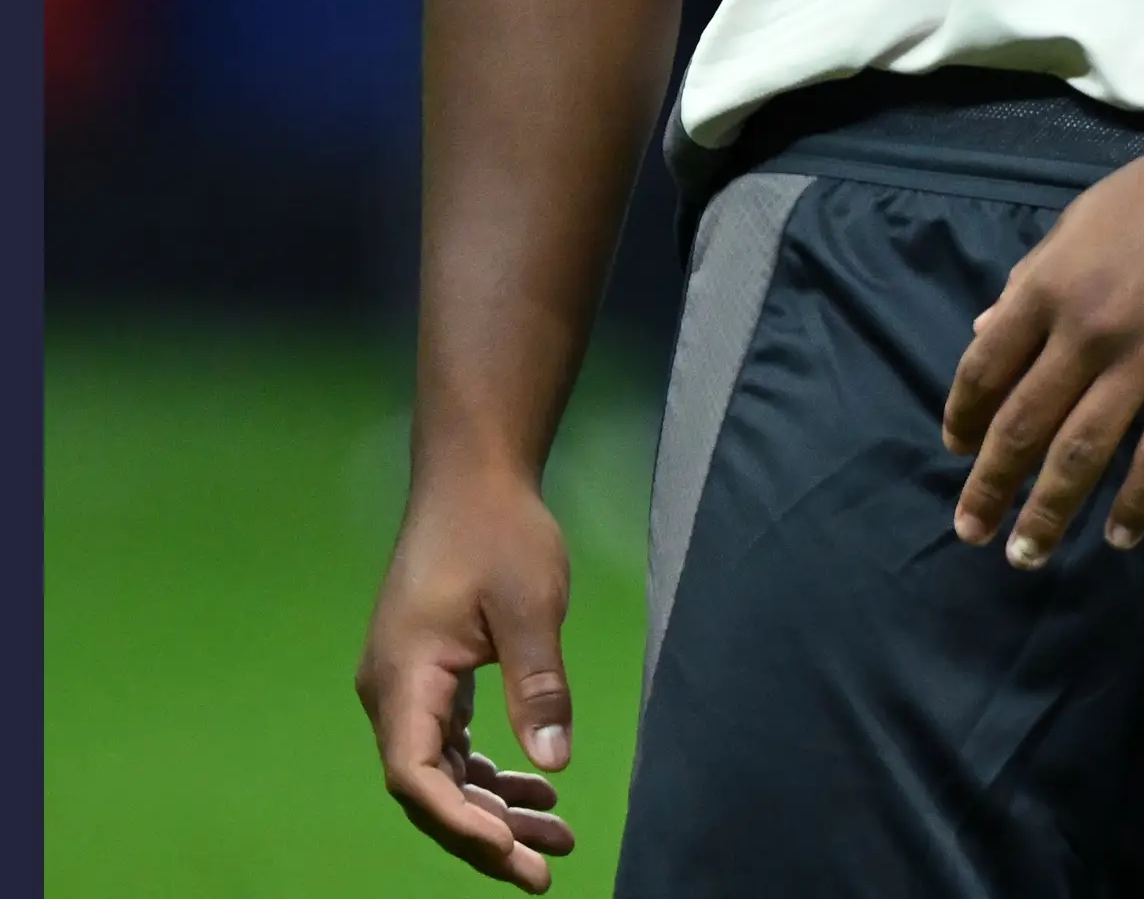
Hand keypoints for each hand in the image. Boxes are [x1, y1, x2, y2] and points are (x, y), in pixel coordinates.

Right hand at [357, 469, 586, 889]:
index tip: (511, 853)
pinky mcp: (428, 677)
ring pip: (443, 771)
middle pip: (429, 788)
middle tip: (545, 871)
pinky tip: (535, 786)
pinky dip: (489, 771)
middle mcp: (392, 692)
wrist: (473, 479)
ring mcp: (407, 686)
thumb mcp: (530, 605)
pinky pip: (451, 744)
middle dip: (484, 835)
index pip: (416, 777)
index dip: (460, 824)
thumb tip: (554, 759)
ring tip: (556, 836)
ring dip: (492, 807)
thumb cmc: (498, 531)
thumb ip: (538, 684)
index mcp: (403, 679)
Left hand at [941, 118, 1143, 567]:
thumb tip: (980, 330)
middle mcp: (1085, 331)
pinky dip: (1137, 502)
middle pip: (1023, 425)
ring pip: (1081, 453)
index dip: (963, 418)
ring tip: (1026, 553)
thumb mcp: (1079, 223)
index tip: (957, 452)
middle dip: (990, 486)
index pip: (984, 369)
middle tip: (971, 531)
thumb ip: (1031, 280)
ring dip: (1047, 510)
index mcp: (1047, 288)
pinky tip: (1120, 535)